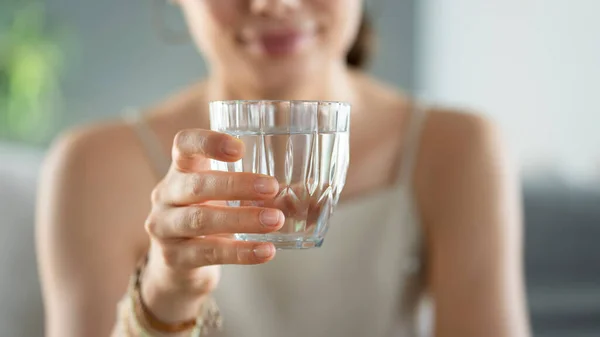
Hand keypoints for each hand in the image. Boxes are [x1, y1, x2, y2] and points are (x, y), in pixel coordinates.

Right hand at [140, 129, 283, 322]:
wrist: (175, 268)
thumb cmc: (209, 218)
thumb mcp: (220, 196)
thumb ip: (252, 187)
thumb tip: (309, 191)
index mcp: (181, 170)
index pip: (184, 145)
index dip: (208, 142)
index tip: (240, 148)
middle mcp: (166, 195)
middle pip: (197, 185)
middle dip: (236, 185)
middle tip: (272, 187)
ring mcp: (166, 228)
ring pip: (201, 221)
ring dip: (242, 219)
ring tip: (276, 220)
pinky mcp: (175, 259)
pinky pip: (210, 253)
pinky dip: (241, 252)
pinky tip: (266, 251)